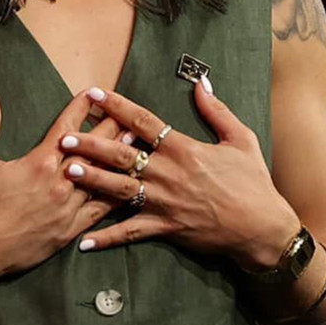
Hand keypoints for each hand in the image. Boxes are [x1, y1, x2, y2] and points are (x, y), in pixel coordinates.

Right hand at [0, 85, 124, 279]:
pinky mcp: (70, 230)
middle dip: (111, 129)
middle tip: (128, 114)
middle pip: (94, 150)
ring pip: (104, 179)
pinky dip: (117, 197)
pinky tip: (130, 189)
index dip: (82, 108)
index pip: (68, 128)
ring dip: (121, 161)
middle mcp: (60, 183)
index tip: (92, 93)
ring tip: (138, 146)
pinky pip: (101, 212)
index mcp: (40, 162)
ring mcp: (68, 208)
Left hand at [59, 77, 299, 270]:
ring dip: (92, 180)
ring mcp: (164, 202)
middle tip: (64, 137)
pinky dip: (107, 238)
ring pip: (119, 189)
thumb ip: (216, 111)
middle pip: (122, 154)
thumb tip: (201, 83)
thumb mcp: (241, 139)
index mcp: (184, 149)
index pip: (144, 121)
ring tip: (67, 171)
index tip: (95, 94)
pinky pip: (130, 232)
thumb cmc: (253, 183)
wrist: (262, 228)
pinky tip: (84, 241)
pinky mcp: (165, 228)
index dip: (117, 106)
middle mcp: (169, 173)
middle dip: (91, 144)